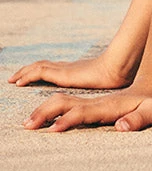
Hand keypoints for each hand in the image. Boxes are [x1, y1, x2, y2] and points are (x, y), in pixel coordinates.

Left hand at [9, 53, 132, 90]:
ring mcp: (65, 69)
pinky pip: (40, 71)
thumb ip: (95, 98)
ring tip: (13, 79)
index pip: (55, 69)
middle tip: (16, 78)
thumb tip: (103, 104)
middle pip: (44, 66)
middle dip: (29, 71)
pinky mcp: (63, 73)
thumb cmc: (116, 79)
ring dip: (24, 73)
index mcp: (76, 72)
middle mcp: (68, 68)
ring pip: (39, 67)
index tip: (30, 78)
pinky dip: (28, 75)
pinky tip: (20, 82)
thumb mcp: (102, 90)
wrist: (118, 68)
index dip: (41, 72)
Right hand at [22, 87, 151, 131]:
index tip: (53, 129)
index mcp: (109, 106)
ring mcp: (94, 104)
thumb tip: (121, 127)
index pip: (85, 112)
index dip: (70, 119)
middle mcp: (97, 103)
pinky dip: (52, 110)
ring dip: (45, 110)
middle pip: (66, 103)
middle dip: (46, 112)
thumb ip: (139, 119)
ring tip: (27, 124)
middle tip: (27, 125)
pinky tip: (43, 120)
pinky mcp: (93, 107)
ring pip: (64, 102)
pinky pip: (69, 106)